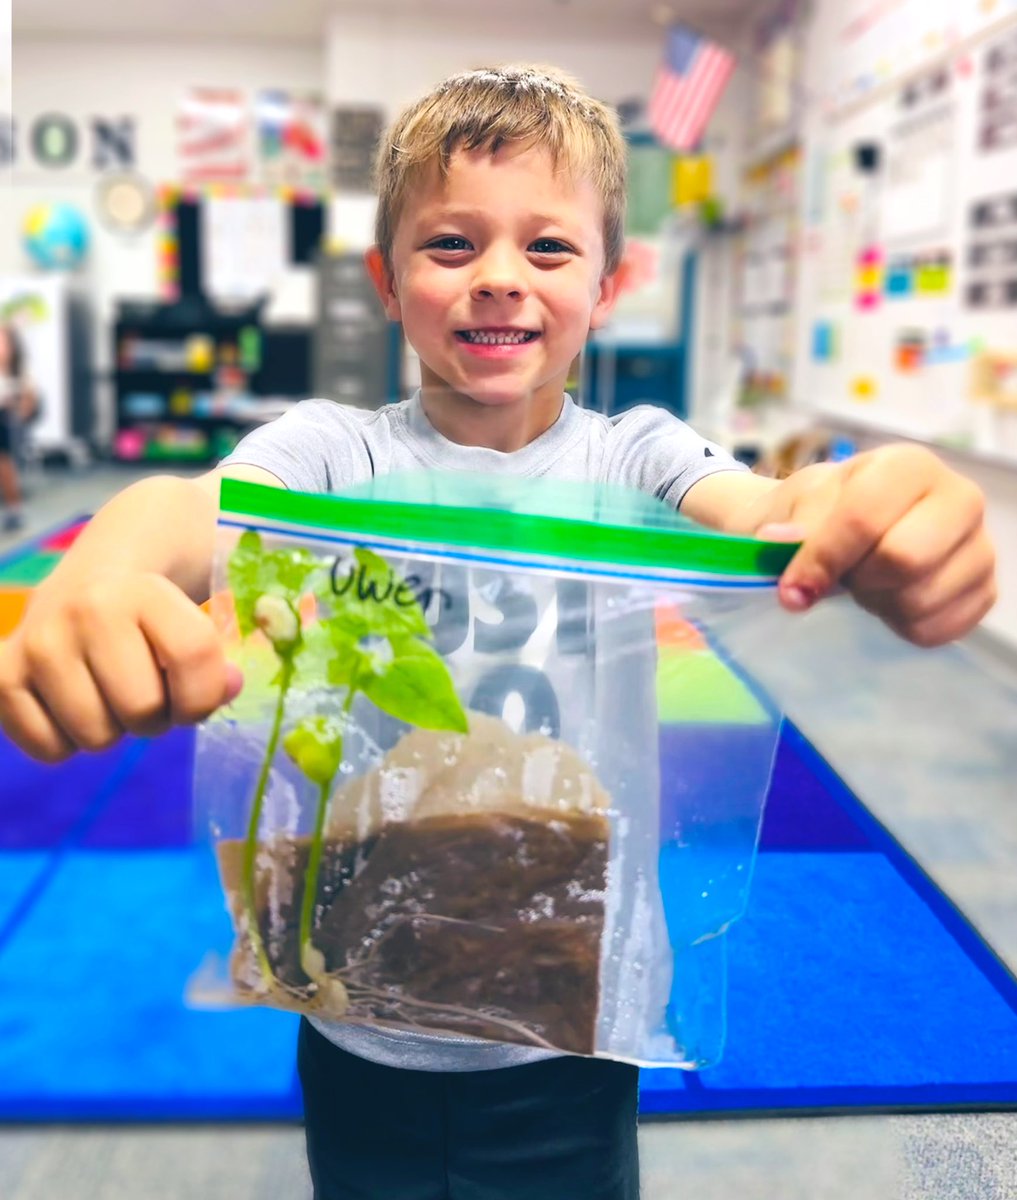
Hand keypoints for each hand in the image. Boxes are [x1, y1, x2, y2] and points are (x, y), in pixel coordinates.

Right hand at [0, 571, 241, 762]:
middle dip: (155, 716)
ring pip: (96, 737)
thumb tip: (230, 687)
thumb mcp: (193, 626)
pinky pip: (50, 749)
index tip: (195, 694)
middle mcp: (86, 609)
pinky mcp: (3, 675)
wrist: (88, 588)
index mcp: (145, 591)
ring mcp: (39, 642)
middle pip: (143, 709)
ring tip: (109, 693)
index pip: (195, 658)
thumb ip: (216, 662)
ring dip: (112, 730)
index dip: (205, 695)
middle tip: (146, 691)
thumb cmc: (153, 623)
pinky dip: (67, 742)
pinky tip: (71, 703)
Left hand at [749, 445, 996, 646]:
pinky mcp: (985, 591)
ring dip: (877, 604)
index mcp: (908, 466)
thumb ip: (793, 526)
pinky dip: (899, 625)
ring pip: (920, 600)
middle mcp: (959, 498)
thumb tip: (778, 542)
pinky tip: (889, 599)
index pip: (865, 518)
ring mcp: (980, 546)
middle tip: (844, 576)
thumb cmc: (820, 512)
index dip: (822, 559)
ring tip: (867, 583)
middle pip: (903, 560)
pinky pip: (936, 629)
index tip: (791, 587)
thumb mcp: (797, 507)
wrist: (842, 530)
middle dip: (858, 579)